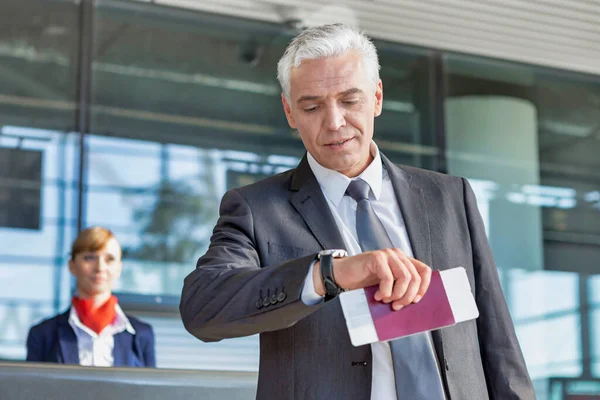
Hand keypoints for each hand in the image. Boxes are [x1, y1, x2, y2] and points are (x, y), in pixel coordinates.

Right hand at [315, 249, 431, 309]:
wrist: (342, 274)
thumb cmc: (364, 281)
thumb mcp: (387, 285)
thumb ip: (400, 286)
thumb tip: (415, 301)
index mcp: (403, 260)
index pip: (424, 271)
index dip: (423, 287)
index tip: (415, 301)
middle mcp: (398, 255)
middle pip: (415, 277)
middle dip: (408, 296)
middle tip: (396, 306)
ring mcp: (387, 254)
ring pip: (405, 277)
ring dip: (397, 294)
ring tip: (386, 300)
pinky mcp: (377, 257)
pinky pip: (388, 278)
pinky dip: (385, 291)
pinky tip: (378, 296)